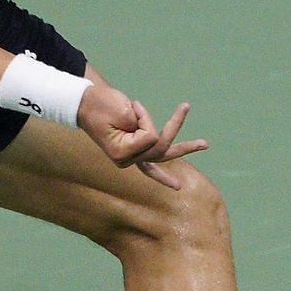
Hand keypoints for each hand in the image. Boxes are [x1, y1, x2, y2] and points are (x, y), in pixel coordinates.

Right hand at [77, 84, 208, 188]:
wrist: (86, 104)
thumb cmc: (102, 104)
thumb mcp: (123, 110)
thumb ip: (141, 124)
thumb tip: (154, 135)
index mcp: (121, 153)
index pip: (150, 136)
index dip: (146, 119)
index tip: (134, 106)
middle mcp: (126, 160)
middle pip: (160, 149)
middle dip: (175, 130)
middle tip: (199, 131)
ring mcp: (130, 158)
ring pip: (161, 154)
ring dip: (181, 146)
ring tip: (204, 144)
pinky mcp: (132, 152)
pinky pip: (149, 167)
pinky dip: (161, 175)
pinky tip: (176, 186)